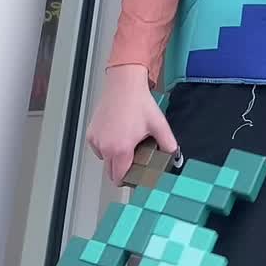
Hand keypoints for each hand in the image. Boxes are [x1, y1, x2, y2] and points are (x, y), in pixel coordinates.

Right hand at [86, 65, 176, 185]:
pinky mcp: (91, 133)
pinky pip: (98, 148)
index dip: (128, 180)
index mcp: (121, 149)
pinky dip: (106, 146)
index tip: (135, 176)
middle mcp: (105, 147)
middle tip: (134, 158)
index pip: (119, 178)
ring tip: (127, 142)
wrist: (124, 85)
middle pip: (111, 172)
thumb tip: (174, 155)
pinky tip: (117, 134)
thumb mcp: (159, 125)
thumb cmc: (138, 102)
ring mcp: (96, 140)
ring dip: (114, 157)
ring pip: (104, 160)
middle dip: (122, 169)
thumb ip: (168, 144)